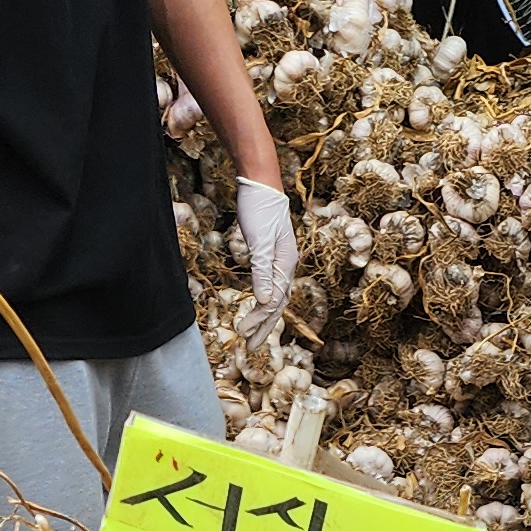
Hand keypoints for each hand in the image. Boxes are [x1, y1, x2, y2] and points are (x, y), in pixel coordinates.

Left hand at [235, 178, 296, 346]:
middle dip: (265, 326)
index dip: (259, 320)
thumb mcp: (258, 241)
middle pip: (278, 303)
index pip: (274, 300)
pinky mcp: (272, 254)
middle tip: (251, 347)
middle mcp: (287, 264)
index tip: (243, 334)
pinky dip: (265, 300)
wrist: (261, 183)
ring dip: (265, 316)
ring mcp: (281, 259)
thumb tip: (264, 302)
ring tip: (253, 333)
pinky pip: (272, 284)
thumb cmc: (259, 208)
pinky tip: (258, 306)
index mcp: (286, 263)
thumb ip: (262, 271)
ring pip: (276, 295)